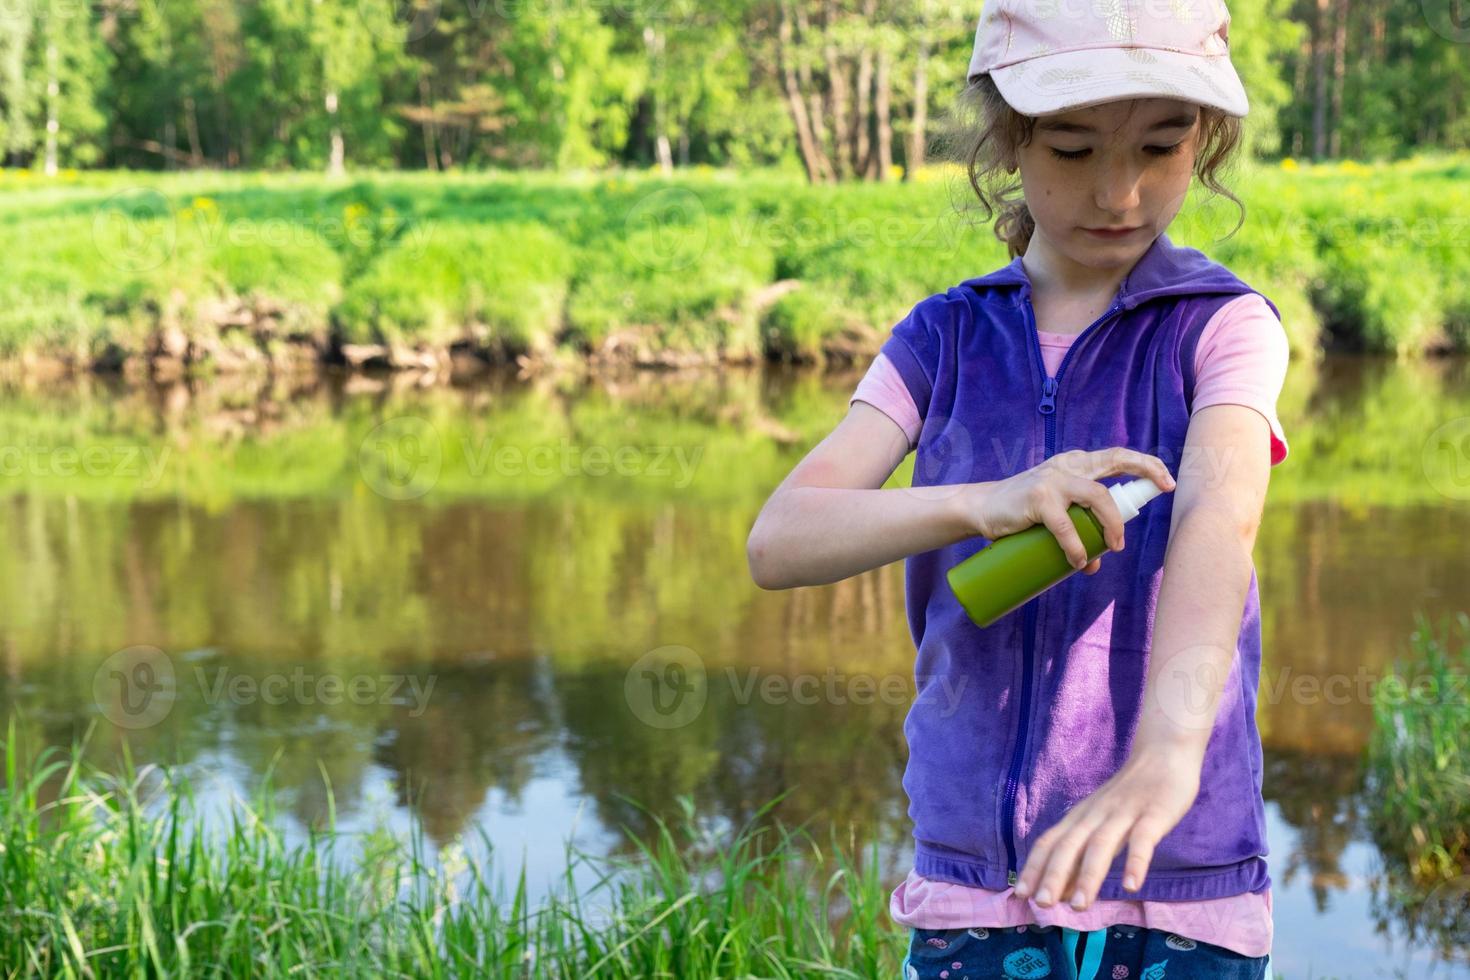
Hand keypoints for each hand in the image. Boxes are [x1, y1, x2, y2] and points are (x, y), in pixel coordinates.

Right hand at [964, 448, 1176, 573]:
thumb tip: (1093, 564)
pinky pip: (1065, 525)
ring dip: (1112, 524)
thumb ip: (1077, 531)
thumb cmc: (1022, 513)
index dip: (1146, 464)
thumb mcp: (1055, 515)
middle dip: (1146, 471)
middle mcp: (1067, 466)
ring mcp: (1053, 480)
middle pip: (1115, 461)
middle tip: (1164, 490)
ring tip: (1114, 546)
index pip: (1116, 456)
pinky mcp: (1037, 499)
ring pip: (1097, 496)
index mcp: (1076, 464)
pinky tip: (1078, 560)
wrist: (982, 509)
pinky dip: (1075, 546)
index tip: (1167, 482)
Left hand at [1011, 741, 1202, 909]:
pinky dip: (1136, 862)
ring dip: (1088, 876)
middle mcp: (1096, 815)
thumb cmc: (1128, 796)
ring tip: (1078, 906)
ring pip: (1101, 845)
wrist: (1163, 754)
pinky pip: (1143, 839)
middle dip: (1053, 875)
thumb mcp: (1099, 824)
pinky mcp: (1154, 814)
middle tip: (1041, 905)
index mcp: (1080, 817)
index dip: (1034, 867)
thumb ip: (1080, 856)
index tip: (1020, 895)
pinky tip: (1131, 886)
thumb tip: (1060, 893)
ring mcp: (1124, 813)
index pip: (1050, 843)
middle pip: (1070, 845)